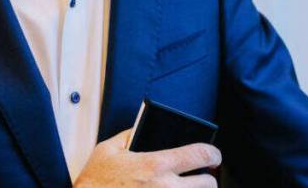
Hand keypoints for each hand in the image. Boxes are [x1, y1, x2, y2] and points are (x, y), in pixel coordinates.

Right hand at [74, 129, 220, 186]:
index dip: (213, 154)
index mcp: (155, 164)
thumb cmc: (94, 184)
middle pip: (208, 184)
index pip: (200, 154)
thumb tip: (145, 126)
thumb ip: (130, 134)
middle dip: (208, 180)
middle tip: (201, 179)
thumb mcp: (108, 150)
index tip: (214, 157)